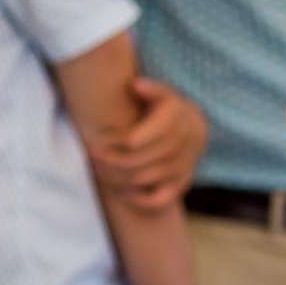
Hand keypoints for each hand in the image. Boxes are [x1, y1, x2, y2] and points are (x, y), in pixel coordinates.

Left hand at [89, 77, 205, 208]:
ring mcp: (182, 167)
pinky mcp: (182, 183)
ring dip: (116, 178)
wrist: (194, 129)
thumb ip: (151, 88)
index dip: (110, 142)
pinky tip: (121, 190)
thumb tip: (136, 85)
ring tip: (99, 171)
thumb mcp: (163, 94)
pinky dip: (138, 199)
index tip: (95, 139)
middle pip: (134, 162)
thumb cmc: (167, 109)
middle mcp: (180, 147)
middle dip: (108, 162)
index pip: (133, 140)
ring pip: (142, 180)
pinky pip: (158, 199)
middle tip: (91, 158)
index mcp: (173, 123)